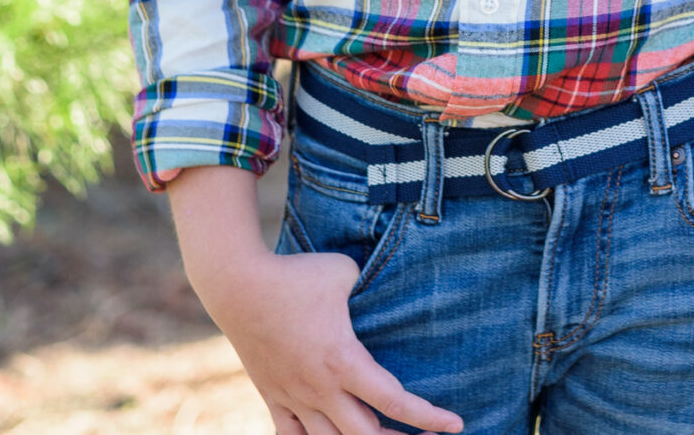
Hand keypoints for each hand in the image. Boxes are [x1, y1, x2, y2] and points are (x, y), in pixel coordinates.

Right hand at [168, 164, 462, 434]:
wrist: (237, 285)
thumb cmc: (297, 275)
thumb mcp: (345, 273)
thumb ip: (370, 289)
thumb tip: (386, 289)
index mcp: (343, 360)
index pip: (395, 402)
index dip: (429, 418)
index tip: (455, 425)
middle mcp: (320, 388)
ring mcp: (293, 396)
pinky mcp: (272, 395)